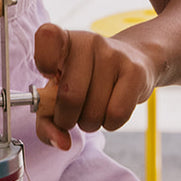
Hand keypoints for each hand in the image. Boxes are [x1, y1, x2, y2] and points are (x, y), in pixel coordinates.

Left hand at [33, 23, 156, 150]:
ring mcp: (113, 54)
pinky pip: (116, 115)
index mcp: (63, 40)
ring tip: (94, 109)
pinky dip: (110, 124)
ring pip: (93, 112)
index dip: (44, 62)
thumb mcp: (60, 92)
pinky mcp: (135, 72)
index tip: (50, 75)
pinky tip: (110, 109)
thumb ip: (47, 120)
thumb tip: (61, 143)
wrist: (136, 61)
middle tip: (71, 114)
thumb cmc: (87, 80)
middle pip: (70, 96)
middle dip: (67, 119)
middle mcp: (88, 41)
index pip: (46, 36)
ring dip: (90, 123)